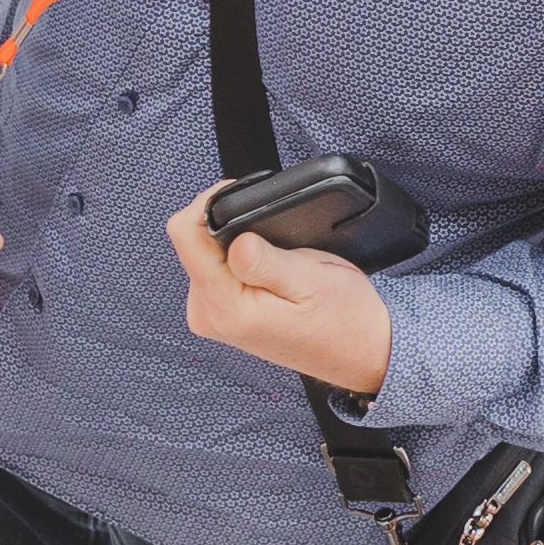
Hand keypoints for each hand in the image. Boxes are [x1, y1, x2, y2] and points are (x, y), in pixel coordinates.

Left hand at [162, 198, 393, 395]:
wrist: (358, 351)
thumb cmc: (341, 317)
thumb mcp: (310, 279)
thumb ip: (265, 262)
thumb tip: (236, 242)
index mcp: (224, 305)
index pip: (185, 234)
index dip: (208, 203)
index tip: (239, 193)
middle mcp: (208, 313)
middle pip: (193, 242)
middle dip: (227, 226)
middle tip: (270, 233)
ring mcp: (212, 316)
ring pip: (204, 254)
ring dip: (235, 243)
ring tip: (275, 255)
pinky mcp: (221, 314)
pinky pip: (217, 270)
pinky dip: (239, 259)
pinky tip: (268, 267)